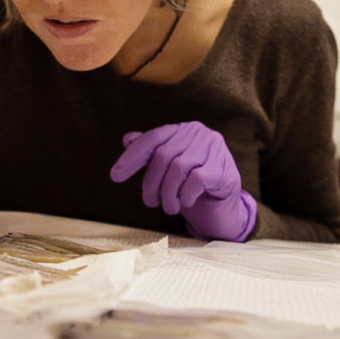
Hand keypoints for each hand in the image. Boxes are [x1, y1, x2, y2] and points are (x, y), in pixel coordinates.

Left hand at [110, 121, 256, 240]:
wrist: (222, 208)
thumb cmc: (190, 187)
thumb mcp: (167, 171)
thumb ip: (150, 154)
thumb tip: (127, 139)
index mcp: (183, 129)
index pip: (152, 138)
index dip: (132, 157)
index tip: (115, 176)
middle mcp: (200, 133)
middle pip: (163, 155)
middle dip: (151, 183)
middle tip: (150, 202)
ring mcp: (214, 149)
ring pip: (178, 167)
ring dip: (168, 193)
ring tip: (169, 207)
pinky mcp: (224, 167)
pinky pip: (196, 179)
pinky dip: (186, 195)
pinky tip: (186, 202)